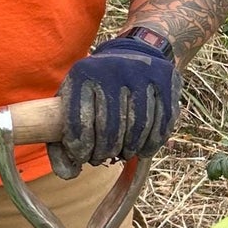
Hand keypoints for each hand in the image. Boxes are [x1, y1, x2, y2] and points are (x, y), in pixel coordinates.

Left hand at [48, 33, 180, 178]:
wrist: (133, 53)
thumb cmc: (96, 89)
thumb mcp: (72, 104)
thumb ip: (61, 142)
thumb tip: (68, 174)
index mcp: (83, 74)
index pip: (79, 122)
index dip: (80, 148)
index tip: (82, 157)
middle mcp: (112, 70)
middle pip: (110, 128)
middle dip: (104, 151)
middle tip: (102, 158)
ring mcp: (142, 73)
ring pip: (137, 127)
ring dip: (128, 149)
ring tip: (121, 153)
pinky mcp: (166, 80)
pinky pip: (161, 123)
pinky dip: (151, 143)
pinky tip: (141, 148)